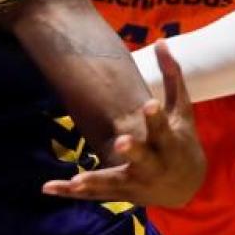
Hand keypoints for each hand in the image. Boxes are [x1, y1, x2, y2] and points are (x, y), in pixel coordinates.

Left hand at [42, 41, 205, 207]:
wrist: (186, 186)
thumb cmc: (181, 140)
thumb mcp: (181, 110)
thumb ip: (171, 76)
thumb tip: (161, 39)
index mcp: (169, 143)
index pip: (163, 128)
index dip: (155, 118)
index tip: (148, 104)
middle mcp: (155, 165)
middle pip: (144, 158)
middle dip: (133, 151)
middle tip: (121, 141)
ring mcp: (137, 182)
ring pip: (115, 182)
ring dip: (96, 179)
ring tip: (77, 179)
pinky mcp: (121, 193)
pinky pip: (95, 194)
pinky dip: (71, 192)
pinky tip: (48, 188)